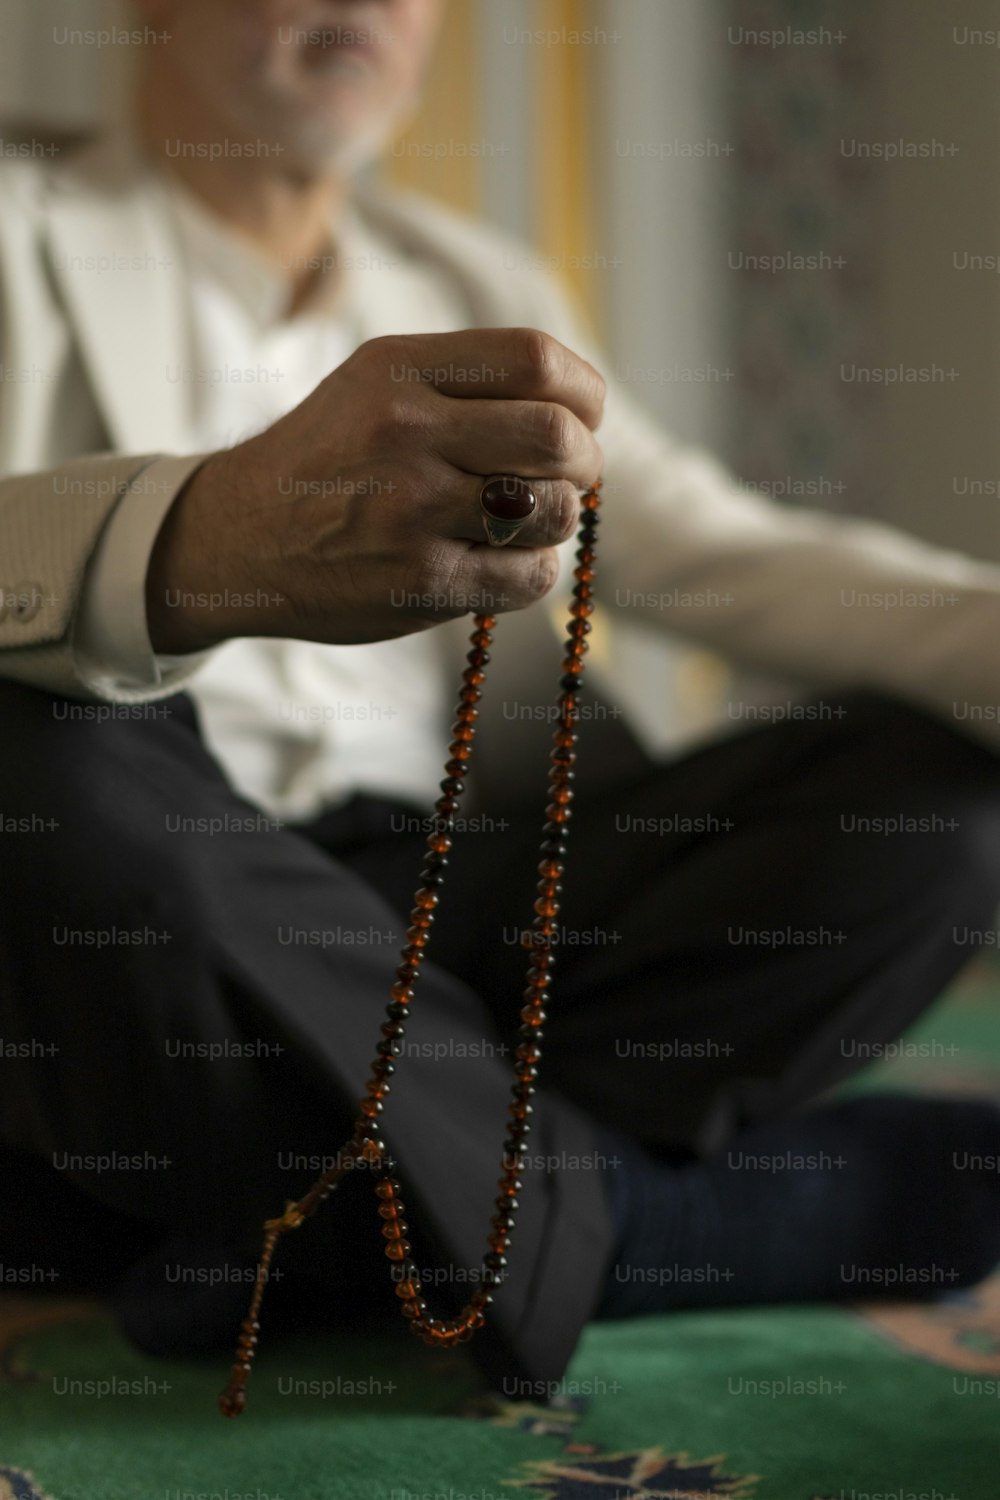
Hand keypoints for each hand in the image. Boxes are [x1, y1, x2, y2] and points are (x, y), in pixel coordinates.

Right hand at [145, 328, 604, 653]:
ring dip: (558, 518)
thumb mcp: (373, 384)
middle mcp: (405, 432)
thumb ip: (464, 381)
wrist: (235, 538)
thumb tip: (578, 409)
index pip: (535, 358)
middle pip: (557, 437)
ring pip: (552, 511)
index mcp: (399, 369)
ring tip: (527, 520)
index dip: (582, 391)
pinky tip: (503, 562)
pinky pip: (528, 577)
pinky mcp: (420, 582)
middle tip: (569, 475)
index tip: (581, 416)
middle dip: (584, 460)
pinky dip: (534, 571)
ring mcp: (412, 511)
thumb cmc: (326, 459)